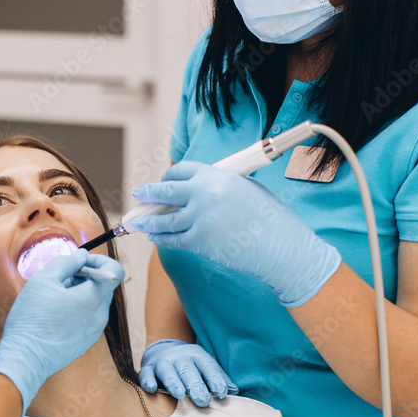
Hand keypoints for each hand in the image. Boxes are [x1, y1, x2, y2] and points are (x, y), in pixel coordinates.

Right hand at [0, 250, 124, 412]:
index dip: (98, 261)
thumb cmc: (32, 318)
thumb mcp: (44, 280)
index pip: (115, 270)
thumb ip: (66, 262)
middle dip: (83, 277)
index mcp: (94, 298)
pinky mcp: (85, 342)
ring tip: (52, 298)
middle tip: (59, 279)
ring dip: (78, 293)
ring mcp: (94, 332)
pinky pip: (87, 318)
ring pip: (94, 302)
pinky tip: (53, 315)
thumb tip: (81, 256)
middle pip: (102, 286)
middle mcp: (100, 316)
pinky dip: (75, 310)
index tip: (78, 263)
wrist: (25, 358)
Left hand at [132, 161, 340, 307]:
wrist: (280, 246)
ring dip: (148, 221)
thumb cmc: (269, 217)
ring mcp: (199, 218)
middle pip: (166, 191)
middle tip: (138, 195)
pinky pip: (174, 239)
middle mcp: (204, 194)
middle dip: (148, 193)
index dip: (169, 176)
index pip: (182, 171)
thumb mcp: (246, 188)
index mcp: (216, 176)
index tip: (163, 181)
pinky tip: (155, 237)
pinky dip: (162, 238)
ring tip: (137, 222)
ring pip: (164, 219)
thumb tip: (199, 187)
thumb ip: (220, 185)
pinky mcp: (199, 241)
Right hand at [138, 339, 237, 406]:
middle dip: (195, 385)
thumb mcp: (206, 369)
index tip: (221, 393)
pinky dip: (148, 380)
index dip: (214, 379)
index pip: (207, 366)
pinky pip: (146, 373)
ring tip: (180, 395)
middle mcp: (180, 356)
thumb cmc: (191, 368)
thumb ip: (219, 379)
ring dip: (174, 382)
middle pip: (188, 369)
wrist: (165, 353)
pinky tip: (152, 389)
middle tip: (203, 401)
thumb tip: (235, 392)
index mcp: (197, 356)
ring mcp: (163, 361)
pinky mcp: (148, 368)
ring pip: (167, 369)